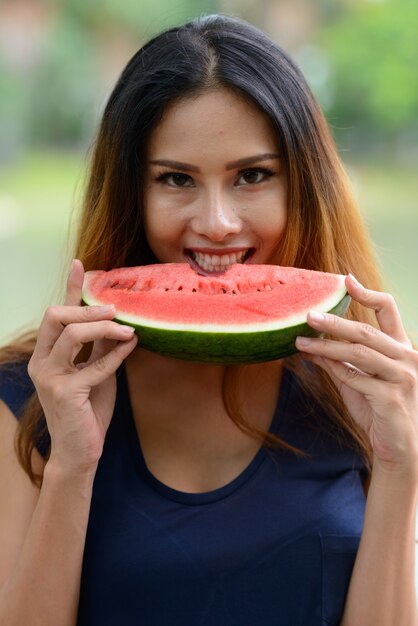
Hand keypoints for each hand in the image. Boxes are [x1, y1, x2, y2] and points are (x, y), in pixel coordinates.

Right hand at [28, 259, 137, 474]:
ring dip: (103, 326)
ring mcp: (50, 377)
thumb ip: (100, 348)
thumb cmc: (88, 410)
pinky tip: (131, 346)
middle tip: (115, 310)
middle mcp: (42, 361)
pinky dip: (116, 354)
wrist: (81, 451)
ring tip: (126, 328)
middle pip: (56, 316)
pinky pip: (94, 364)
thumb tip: (119, 321)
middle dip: (87, 307)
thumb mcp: (95, 371)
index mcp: (47, 354)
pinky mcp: (66, 392)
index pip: (56, 313)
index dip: (69, 287)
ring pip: (72, 334)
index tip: (80, 263)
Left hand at [295, 274, 417, 475]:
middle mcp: (406, 357)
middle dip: (335, 321)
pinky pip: (356, 378)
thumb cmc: (378, 411)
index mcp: (401, 348)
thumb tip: (309, 346)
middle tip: (308, 314)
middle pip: (366, 331)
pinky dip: (333, 369)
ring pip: (358, 353)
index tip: (346, 280)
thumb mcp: (356, 382)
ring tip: (301, 340)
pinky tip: (314, 362)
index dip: (368, 293)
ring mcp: (402, 377)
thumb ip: (339, 362)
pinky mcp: (392, 397)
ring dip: (326, 346)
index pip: (389, 310)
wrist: (397, 449)